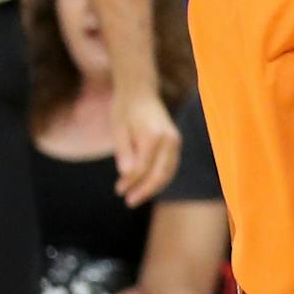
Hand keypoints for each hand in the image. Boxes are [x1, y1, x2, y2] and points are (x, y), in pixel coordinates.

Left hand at [112, 88, 180, 205]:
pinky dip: (160, 177)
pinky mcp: (175, 142)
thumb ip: (124, 152)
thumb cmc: (125, 109)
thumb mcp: (118, 130)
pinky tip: (147, 184)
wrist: (140, 91)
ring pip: (168, 172)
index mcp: (153, 135)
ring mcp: (175, 141)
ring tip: (137, 196)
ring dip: (153, 186)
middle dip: (145, 190)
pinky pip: (170, 165)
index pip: (143, 168)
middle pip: (160, 173)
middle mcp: (169, 139)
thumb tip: (127, 175)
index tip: (118, 190)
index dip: (131, 182)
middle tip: (129, 201)